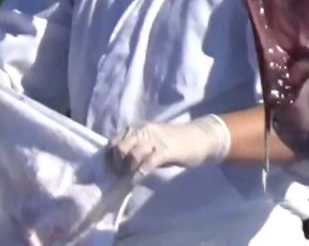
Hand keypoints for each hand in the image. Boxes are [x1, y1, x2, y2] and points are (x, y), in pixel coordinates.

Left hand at [107, 115, 231, 179]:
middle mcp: (143, 131)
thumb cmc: (173, 142)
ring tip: (129, 180)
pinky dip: (140, 173)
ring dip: (128, 171)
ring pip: (132, 155)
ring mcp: (155, 140)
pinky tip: (138, 180)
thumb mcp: (150, 142)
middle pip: (120, 147)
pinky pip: (148, 162)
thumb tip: (118, 165)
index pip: (114, 141)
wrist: (199, 138)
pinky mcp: (166, 150)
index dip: (109, 158)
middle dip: (117, 164)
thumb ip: (135, 149)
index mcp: (137, 128)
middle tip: (120, 176)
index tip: (111, 170)